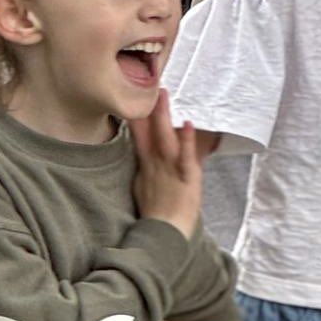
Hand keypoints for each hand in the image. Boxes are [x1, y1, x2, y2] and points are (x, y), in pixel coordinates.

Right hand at [129, 90, 201, 238]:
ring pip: (165, 137)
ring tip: (163, 94)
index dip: (136, 114)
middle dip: (149, 107)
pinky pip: (186, 156)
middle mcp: (156, 163)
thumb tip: (143, 151)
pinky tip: (188, 124)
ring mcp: (170, 169)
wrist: (164, 236)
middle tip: (146, 84)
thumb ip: (145, 166)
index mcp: (147, 163)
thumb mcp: (143, 186)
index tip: (133, 95)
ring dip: (164, 115)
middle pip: (150, 131)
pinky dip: (186, 140)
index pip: (138, 134)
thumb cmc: (156, 213)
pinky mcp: (186, 177)